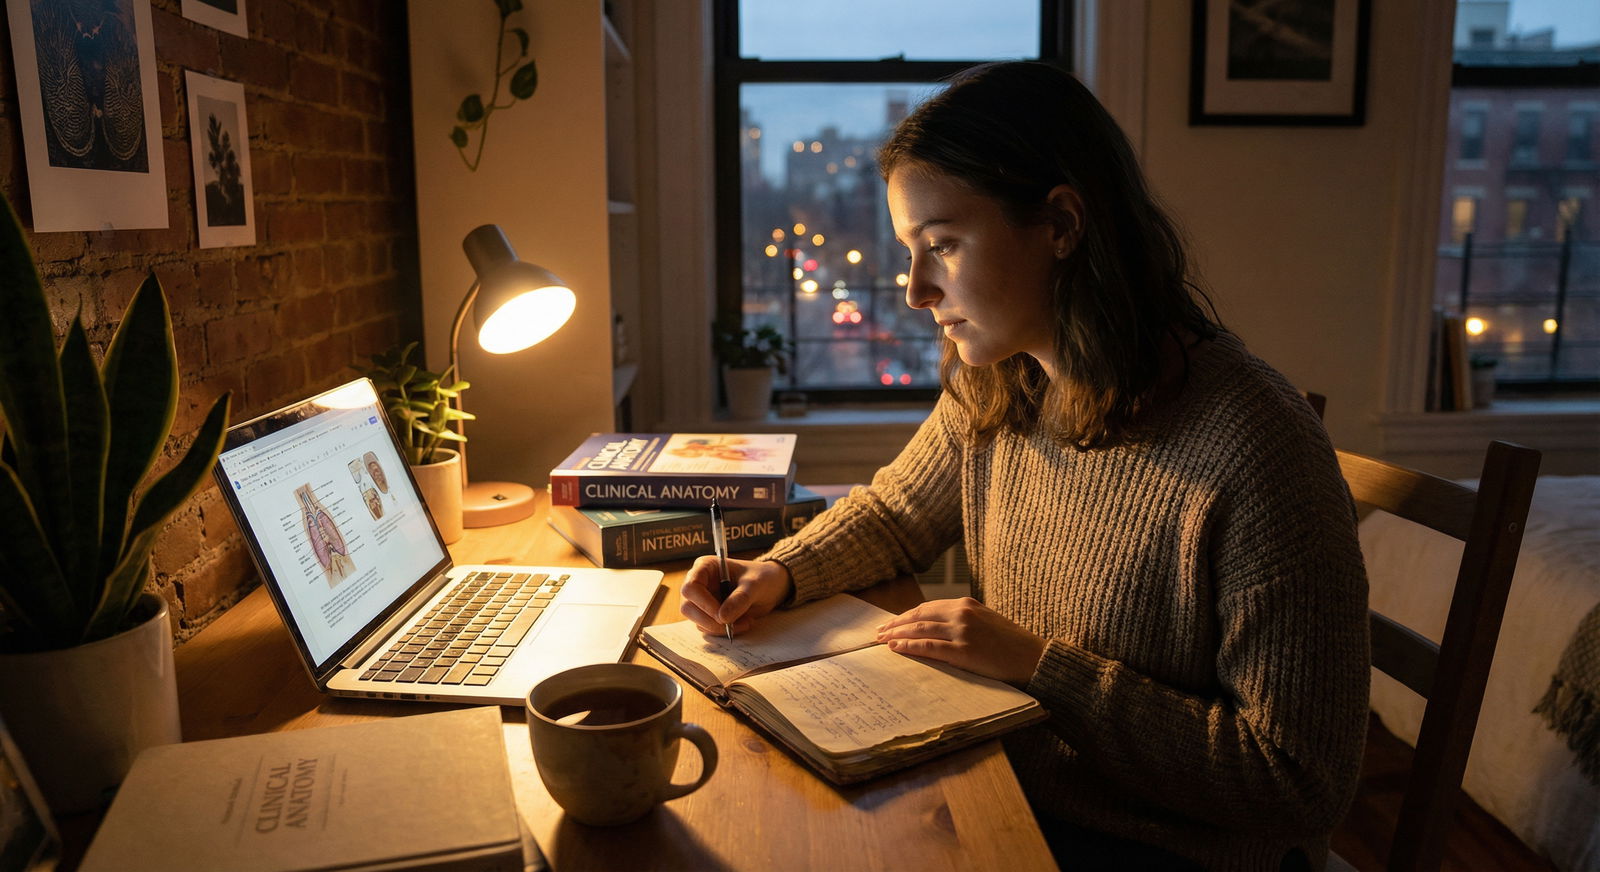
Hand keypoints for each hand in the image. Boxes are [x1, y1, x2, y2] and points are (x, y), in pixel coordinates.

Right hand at [680, 557, 792, 635]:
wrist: (772, 586)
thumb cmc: (762, 577)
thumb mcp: (755, 585)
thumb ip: (740, 599)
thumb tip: (722, 618)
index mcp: (705, 567)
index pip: (691, 587)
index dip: (702, 603)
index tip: (721, 616)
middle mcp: (699, 584)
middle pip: (688, 608)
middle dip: (710, 621)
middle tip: (732, 625)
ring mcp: (702, 601)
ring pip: (698, 622)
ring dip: (719, 628)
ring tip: (745, 622)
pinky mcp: (709, 615)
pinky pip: (708, 629)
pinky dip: (724, 631)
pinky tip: (742, 624)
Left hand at [875, 597, 1045, 685]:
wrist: (1034, 658)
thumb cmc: (1011, 644)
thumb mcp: (986, 622)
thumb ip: (963, 620)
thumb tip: (936, 628)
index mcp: (966, 604)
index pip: (927, 608)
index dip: (906, 616)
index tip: (891, 623)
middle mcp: (962, 614)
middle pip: (919, 616)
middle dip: (895, 624)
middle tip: (878, 632)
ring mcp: (962, 632)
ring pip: (920, 629)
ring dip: (897, 635)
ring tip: (881, 641)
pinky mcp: (963, 652)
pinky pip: (929, 647)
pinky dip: (909, 646)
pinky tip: (896, 648)